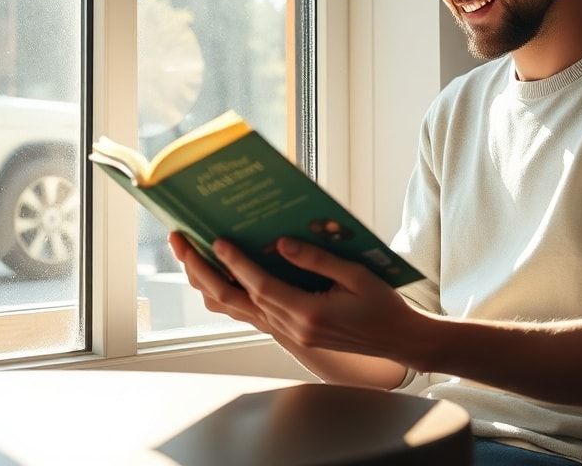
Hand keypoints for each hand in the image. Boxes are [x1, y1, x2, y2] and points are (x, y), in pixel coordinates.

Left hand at [209, 235, 424, 361]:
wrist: (399, 341)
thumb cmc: (383, 306)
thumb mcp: (356, 276)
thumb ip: (318, 260)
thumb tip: (281, 244)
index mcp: (309, 315)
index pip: (261, 287)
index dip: (236, 264)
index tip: (216, 241)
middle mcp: (293, 328)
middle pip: (236, 301)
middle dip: (204, 271)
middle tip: (182, 244)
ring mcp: (291, 335)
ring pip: (239, 310)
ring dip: (211, 283)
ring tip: (191, 257)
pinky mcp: (293, 335)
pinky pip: (253, 314)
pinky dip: (232, 295)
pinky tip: (221, 276)